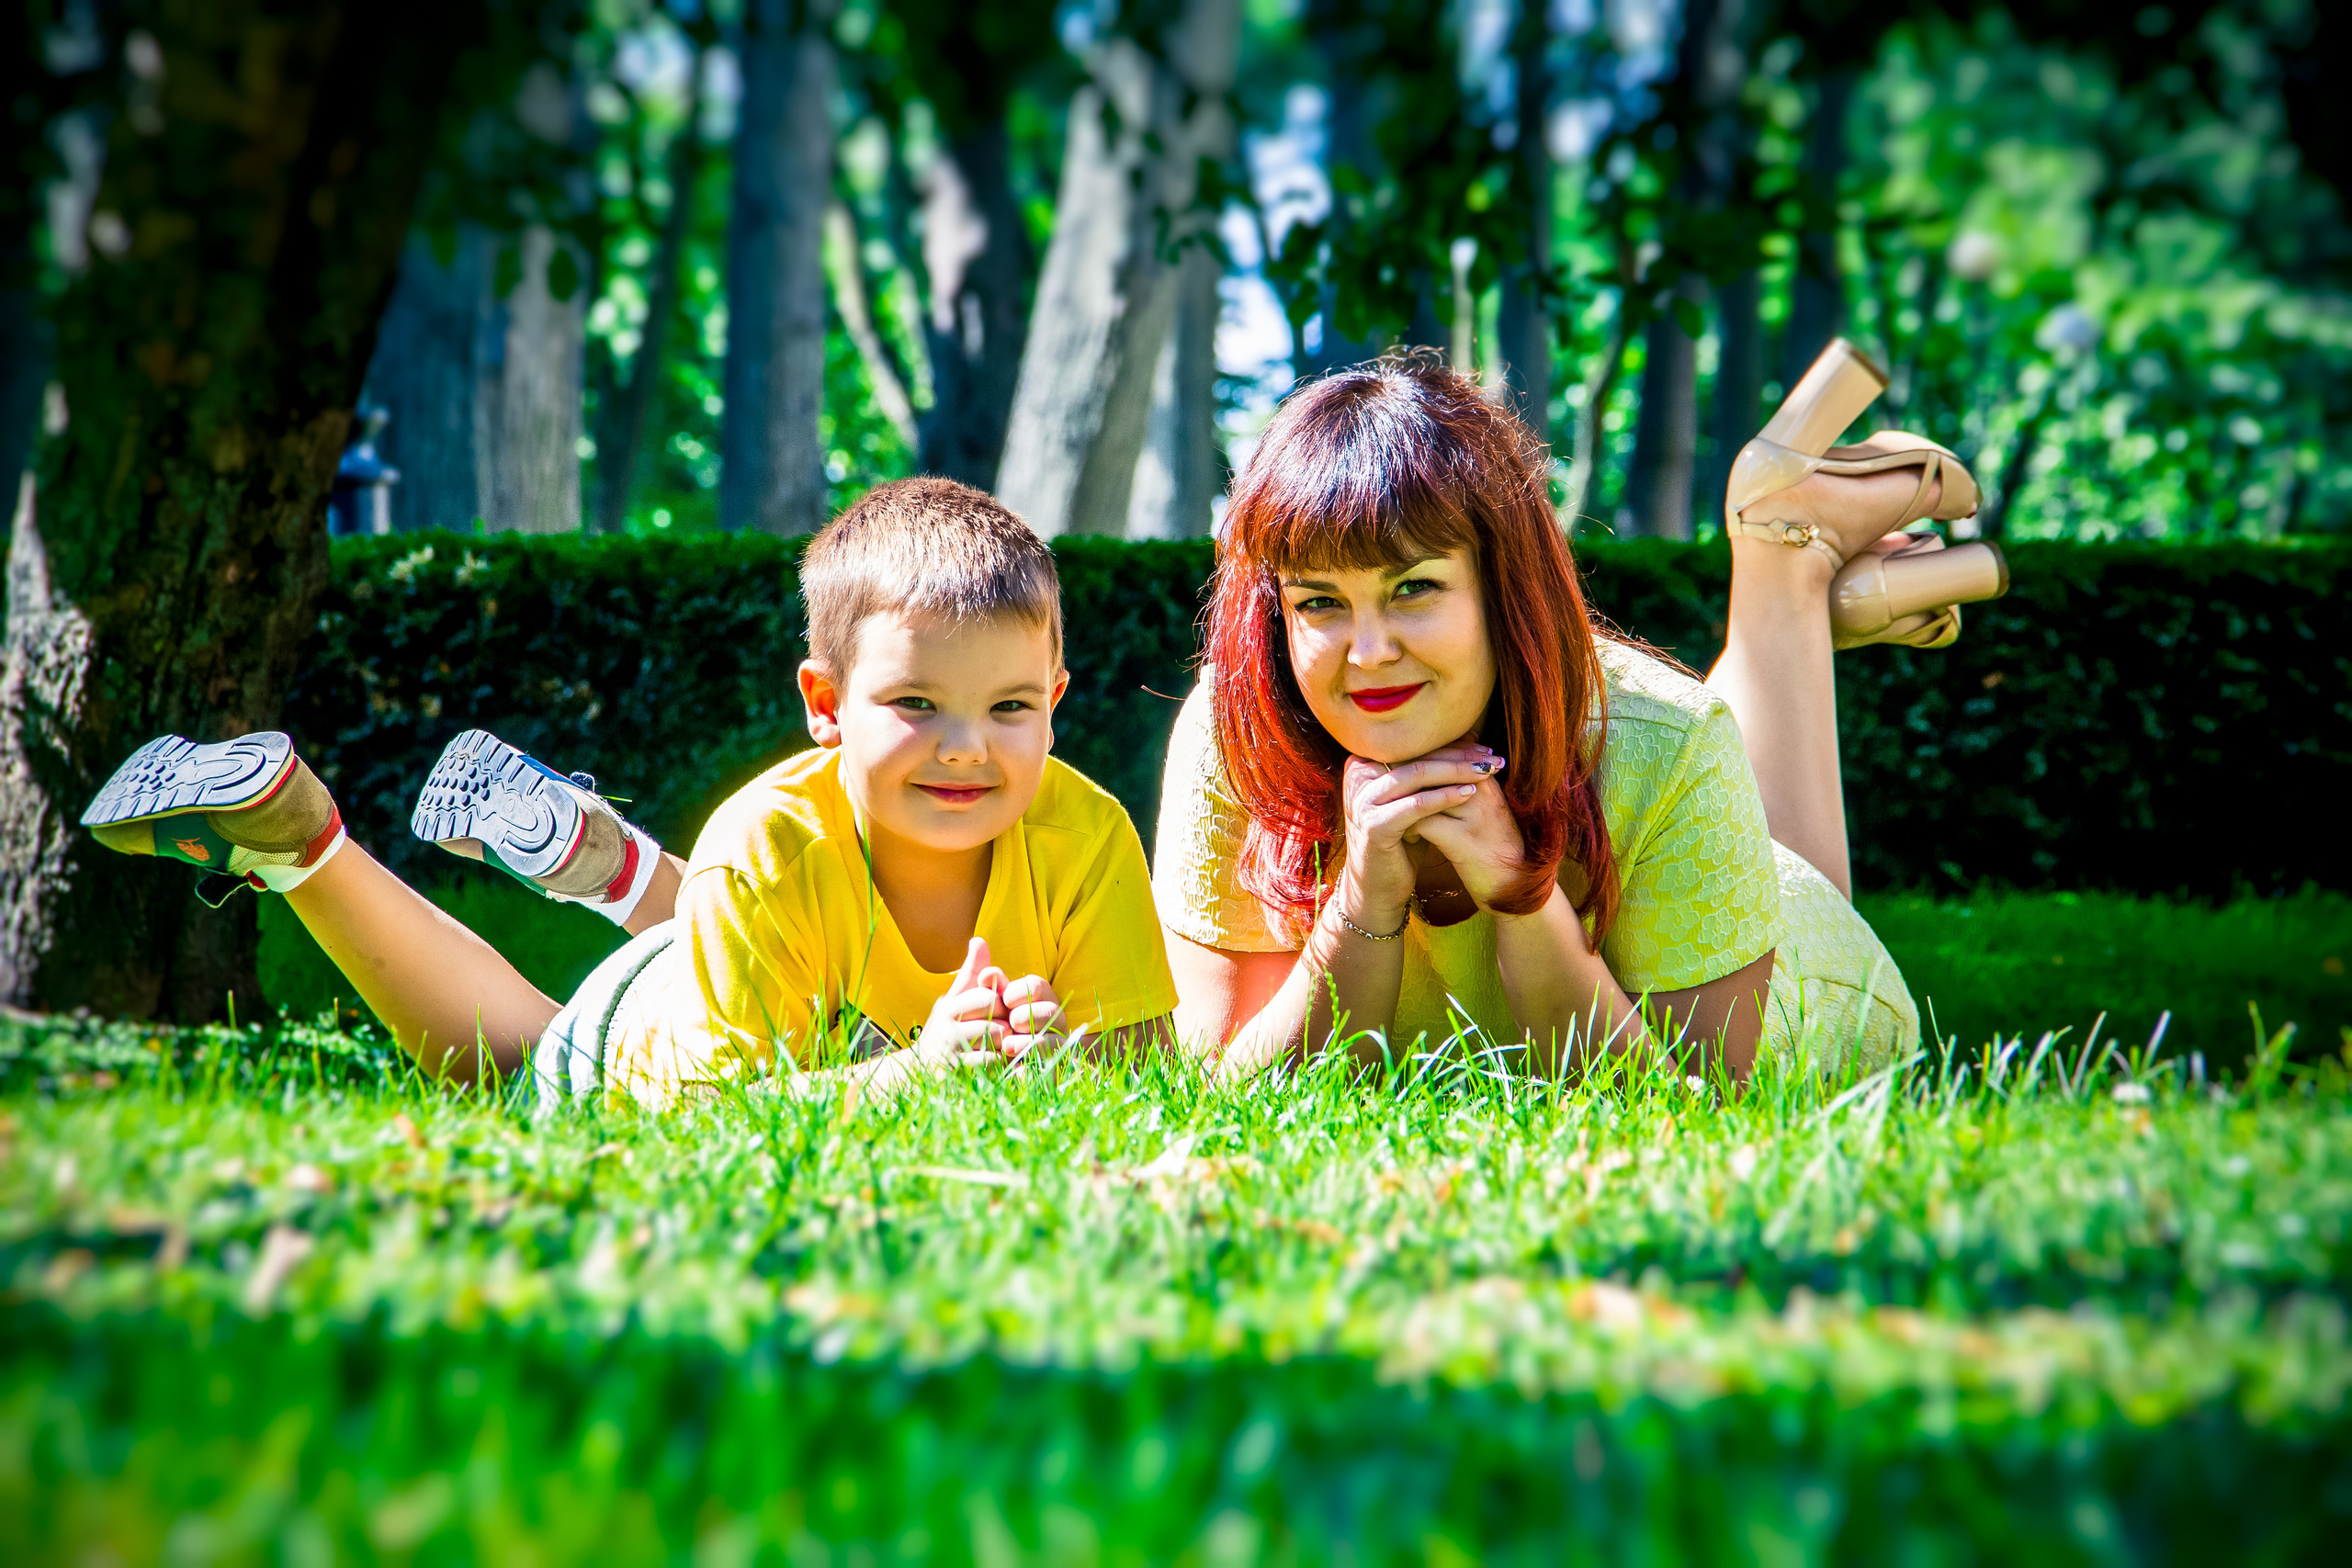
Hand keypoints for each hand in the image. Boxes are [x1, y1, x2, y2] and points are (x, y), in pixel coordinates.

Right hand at [914, 937, 1010, 1060]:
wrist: (920, 1071)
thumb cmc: (946, 1030)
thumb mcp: (955, 1000)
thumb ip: (971, 972)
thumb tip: (979, 939)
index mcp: (950, 1007)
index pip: (988, 995)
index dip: (1001, 1005)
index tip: (1000, 1015)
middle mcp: (948, 1028)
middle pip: (995, 1015)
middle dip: (1006, 1023)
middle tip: (1005, 1032)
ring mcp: (952, 1053)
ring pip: (996, 1037)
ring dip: (1006, 1043)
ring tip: (1002, 1047)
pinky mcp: (958, 1075)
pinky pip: (992, 1063)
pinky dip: (1001, 1062)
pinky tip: (998, 1063)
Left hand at [997, 973, 1076, 1063]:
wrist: (992, 1068)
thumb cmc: (993, 1027)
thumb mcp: (990, 1006)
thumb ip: (990, 985)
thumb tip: (984, 963)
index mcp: (1039, 1000)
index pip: (1037, 986)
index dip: (1020, 991)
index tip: (1005, 1000)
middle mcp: (1053, 1021)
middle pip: (1050, 1011)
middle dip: (1027, 1015)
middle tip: (1011, 1023)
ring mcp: (1056, 1046)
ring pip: (1055, 1039)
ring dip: (1030, 1041)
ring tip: (1007, 1046)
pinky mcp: (1053, 1070)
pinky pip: (1052, 1068)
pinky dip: (1034, 1067)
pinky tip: (1016, 1067)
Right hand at [1334, 745, 1510, 928]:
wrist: (1377, 888)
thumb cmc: (1399, 841)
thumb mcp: (1412, 802)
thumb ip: (1429, 773)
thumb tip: (1469, 737)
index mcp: (1364, 766)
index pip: (1414, 747)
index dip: (1451, 745)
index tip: (1483, 748)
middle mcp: (1358, 778)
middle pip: (1416, 757)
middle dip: (1458, 756)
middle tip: (1491, 758)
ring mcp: (1363, 802)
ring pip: (1417, 775)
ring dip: (1456, 771)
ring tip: (1487, 772)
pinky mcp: (1374, 826)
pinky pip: (1416, 805)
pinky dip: (1444, 797)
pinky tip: (1468, 793)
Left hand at [1396, 744, 1532, 913]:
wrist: (1516, 886)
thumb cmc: (1496, 846)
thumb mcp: (1485, 809)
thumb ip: (1464, 784)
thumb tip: (1436, 764)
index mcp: (1487, 779)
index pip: (1444, 753)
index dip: (1418, 760)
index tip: (1402, 773)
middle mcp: (1483, 791)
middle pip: (1431, 767)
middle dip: (1406, 779)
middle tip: (1391, 793)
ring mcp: (1474, 814)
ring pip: (1424, 792)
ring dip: (1405, 803)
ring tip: (1399, 816)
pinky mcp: (1462, 840)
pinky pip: (1422, 822)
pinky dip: (1410, 829)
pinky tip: (1408, 838)